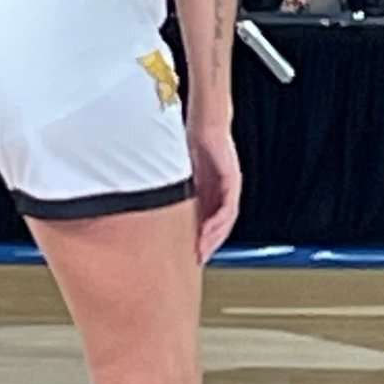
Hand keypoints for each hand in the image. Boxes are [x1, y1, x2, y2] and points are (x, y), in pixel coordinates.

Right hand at [187, 123, 240, 262]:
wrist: (206, 123)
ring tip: (202, 251)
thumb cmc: (192, 144)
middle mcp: (223, 192)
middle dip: (208, 244)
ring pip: (226, 220)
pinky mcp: (233, 180)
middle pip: (220, 225)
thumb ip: (174, 190)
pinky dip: (219, 221)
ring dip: (214, 237)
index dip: (201, 240)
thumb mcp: (180, 174)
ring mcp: (230, 187)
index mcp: (210, 192)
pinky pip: (229, 206)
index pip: (208, 222)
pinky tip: (209, 231)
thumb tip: (151, 205)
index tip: (190, 255)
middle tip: (196, 260)